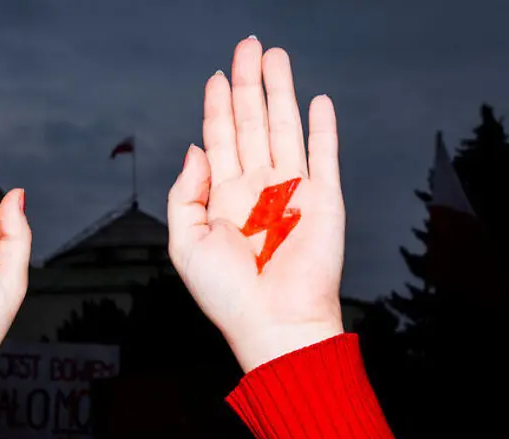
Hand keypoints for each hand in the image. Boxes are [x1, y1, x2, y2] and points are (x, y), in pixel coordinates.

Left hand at [167, 39, 344, 372]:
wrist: (273, 323)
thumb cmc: (227, 294)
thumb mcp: (184, 242)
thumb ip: (184, 193)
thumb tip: (194, 148)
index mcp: (225, 198)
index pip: (219, 139)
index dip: (216, 106)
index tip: (216, 76)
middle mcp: (258, 188)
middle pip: (251, 122)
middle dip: (248, 83)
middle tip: (247, 45)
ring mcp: (292, 191)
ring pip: (284, 128)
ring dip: (281, 92)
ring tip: (275, 56)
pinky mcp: (324, 200)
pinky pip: (323, 154)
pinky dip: (321, 127)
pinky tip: (316, 101)